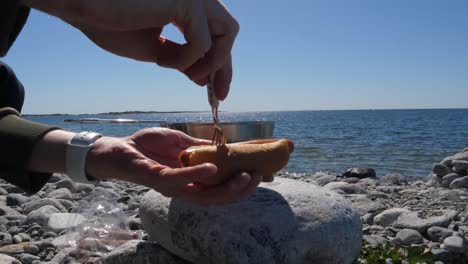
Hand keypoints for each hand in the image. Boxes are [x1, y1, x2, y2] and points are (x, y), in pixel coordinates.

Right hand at [23, 0, 238, 99]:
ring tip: (187, 74)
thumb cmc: (111, 23)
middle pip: (228, 32)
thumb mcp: (155, 50)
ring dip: (210, 61)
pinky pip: (203, 42)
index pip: (215, 36)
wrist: (82, 7)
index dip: (220, 64)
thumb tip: (204, 77)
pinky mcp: (186, 1)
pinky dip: (187, 59)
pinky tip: (162, 61)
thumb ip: (183, 60)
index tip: (219, 91)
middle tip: (218, 95)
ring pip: (227, 33)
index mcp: (187, 4)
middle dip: (224, 66)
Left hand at [85, 128, 262, 204]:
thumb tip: (225, 146)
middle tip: (260, 177)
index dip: (245, 183)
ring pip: (204, 196)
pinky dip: (197, 175)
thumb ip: (201, 147)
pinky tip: (213, 168)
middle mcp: (185, 188)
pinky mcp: (157, 179)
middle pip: (218, 197)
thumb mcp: (181, 142)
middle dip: (242, 190)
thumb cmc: (147, 146)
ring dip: (227, 188)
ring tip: (246, 177)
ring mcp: (172, 186)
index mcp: (192, 180)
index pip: (223, 186)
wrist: (117, 148)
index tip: (268, 174)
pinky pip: (179, 181)